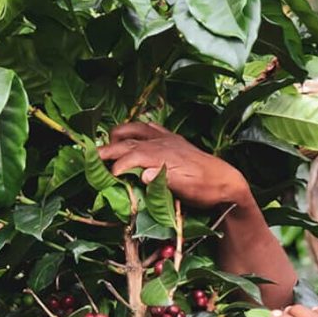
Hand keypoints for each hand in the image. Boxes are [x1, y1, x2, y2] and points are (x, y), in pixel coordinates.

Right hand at [100, 122, 251, 209]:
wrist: (227, 181)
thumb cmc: (207, 189)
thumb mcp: (187, 189)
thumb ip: (163, 180)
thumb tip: (141, 174)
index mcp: (164, 155)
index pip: (132, 156)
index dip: (117, 165)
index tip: (106, 176)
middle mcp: (164, 143)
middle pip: (129, 142)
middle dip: (109, 149)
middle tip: (91, 157)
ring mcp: (169, 139)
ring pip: (138, 129)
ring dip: (120, 134)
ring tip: (107, 141)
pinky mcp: (174, 139)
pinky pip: (152, 127)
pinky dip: (138, 127)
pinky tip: (133, 131)